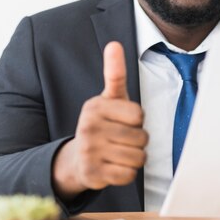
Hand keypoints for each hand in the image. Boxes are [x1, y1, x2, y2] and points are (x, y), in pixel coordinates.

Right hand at [53, 42, 147, 199]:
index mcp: (95, 106)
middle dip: (138, 141)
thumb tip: (114, 44)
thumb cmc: (102, 124)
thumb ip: (114, 73)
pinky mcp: (92, 174)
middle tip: (122, 140)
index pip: (139, 116)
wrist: (78, 158)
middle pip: (141, 138)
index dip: (138, 121)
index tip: (124, 121)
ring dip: (135, 158)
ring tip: (120, 152)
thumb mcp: (109, 98)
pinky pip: (128, 175)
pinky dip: (126, 173)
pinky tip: (114, 167)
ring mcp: (89, 151)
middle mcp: (89, 127)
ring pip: (137, 158)